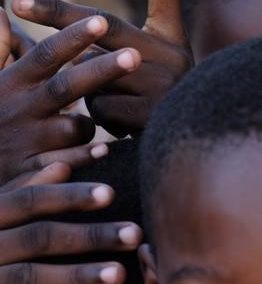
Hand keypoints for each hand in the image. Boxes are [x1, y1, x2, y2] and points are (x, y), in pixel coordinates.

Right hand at [0, 10, 139, 183]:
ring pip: (74, 128)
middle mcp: (21, 110)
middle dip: (101, 70)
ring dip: (94, 122)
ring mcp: (27, 141)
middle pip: (67, 86)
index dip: (73, 37)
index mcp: (11, 84)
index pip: (47, 55)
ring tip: (112, 122)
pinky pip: (64, 162)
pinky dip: (83, 156)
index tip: (101, 20)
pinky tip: (105, 151)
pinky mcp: (30, 171)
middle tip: (134, 55)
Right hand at [0, 162, 141, 283]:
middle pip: (38, 237)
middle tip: (135, 233)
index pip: (28, 201)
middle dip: (88, 235)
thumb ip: (19, 192)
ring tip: (119, 275)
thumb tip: (62, 165)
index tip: (111, 192)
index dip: (67, 196)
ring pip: (27, 277)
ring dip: (74, 276)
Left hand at [15, 0, 190, 137]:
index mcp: (165, 42)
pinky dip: (107, 118)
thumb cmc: (175, 80)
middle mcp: (167, 62)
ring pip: (95, 83)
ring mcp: (160, 91)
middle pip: (94, 50)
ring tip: (123, 99)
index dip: (60, 10)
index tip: (17, 3)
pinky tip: (127, 123)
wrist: (204, 128)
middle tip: (41, 29)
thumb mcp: (171, 39)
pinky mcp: (151, 118)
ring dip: (96, 93)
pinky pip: (103, 111)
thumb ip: (163, 4)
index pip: (104, 22)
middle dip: (73, 47)